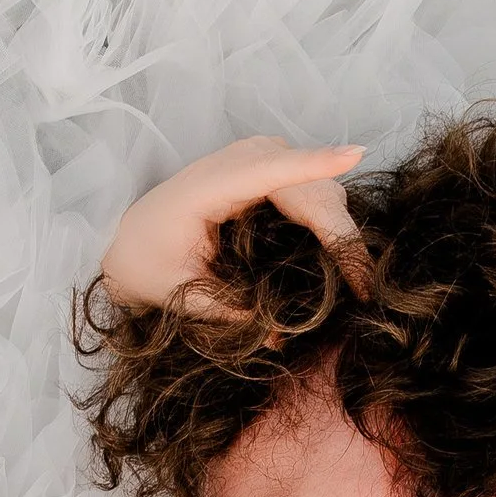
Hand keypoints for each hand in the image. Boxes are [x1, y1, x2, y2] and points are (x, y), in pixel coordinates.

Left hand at [97, 136, 364, 313]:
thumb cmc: (150, 262)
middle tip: (363, 292)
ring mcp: (260, 159)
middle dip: (343, 237)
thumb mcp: (181, 294)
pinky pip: (317, 192)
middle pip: (311, 189)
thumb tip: (280, 341)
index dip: (312, 163)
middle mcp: (239, 160)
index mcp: (206, 187)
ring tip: (356, 283)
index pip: (268, 170)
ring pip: (322, 189)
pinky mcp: (273, 169)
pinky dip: (333, 226)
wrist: (132, 237)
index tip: (354, 155)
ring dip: (343, 233)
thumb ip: (227, 313)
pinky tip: (340, 261)